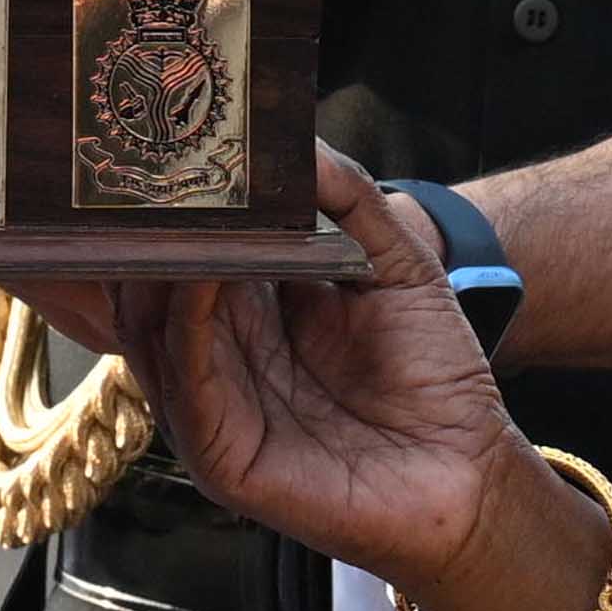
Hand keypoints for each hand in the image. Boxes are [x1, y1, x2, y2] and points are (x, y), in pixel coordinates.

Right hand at [92, 153, 526, 587]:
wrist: (471, 474)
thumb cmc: (436, 377)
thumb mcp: (397, 266)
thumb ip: (351, 200)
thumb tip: (299, 136)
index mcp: (248, 314)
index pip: (187, 249)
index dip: (176, 202)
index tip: (166, 141)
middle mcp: (218, 358)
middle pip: (150, 286)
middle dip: (147, 228)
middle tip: (141, 163)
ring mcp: (213, 409)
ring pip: (151, 330)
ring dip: (158, 268)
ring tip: (168, 208)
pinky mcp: (221, 457)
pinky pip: (187, 384)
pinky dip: (184, 326)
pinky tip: (200, 275)